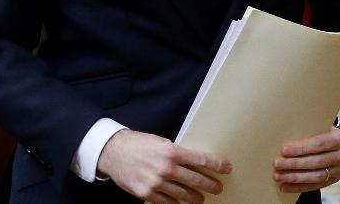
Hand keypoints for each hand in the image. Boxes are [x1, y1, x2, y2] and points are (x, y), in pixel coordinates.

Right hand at [97, 129, 230, 203]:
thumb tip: (194, 163)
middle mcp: (166, 168)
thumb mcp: (160, 142)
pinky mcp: (148, 194)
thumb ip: (176, 153)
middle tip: (217, 187)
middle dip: (211, 184)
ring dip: (196, 197)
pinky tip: (182, 202)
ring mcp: (157, 183)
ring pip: (185, 195)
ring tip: (201, 197)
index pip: (201, 159)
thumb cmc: (137, 144)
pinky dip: (177, 203)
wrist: (112, 152)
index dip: (217, 164)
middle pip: (197, 180)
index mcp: (171, 151)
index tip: (227, 168)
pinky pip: (169, 203)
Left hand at [273, 126, 339, 192]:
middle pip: (316, 162)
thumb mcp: (317, 126)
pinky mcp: (334, 180)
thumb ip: (306, 131)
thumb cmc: (319, 131)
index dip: (301, 148)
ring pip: (316, 176)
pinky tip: (285, 186)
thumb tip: (282, 136)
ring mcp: (339, 169)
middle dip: (295, 164)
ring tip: (279, 177)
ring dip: (295, 177)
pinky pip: (315, 186)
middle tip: (277, 164)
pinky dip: (299, 187)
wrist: (333, 142)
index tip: (284, 150)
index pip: (319, 144)